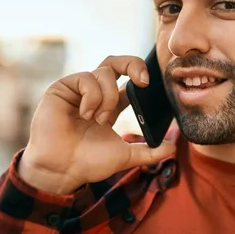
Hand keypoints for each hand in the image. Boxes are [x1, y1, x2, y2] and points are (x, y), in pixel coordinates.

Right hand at [18, 55, 175, 194]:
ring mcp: (78, 89)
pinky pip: (86, 78)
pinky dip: (92, 96)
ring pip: (104, 72)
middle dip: (133, 64)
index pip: (128, 78)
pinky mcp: (61, 89)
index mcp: (110, 103)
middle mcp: (94, 93)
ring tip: (99, 119)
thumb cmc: (89, 163)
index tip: (149, 84)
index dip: (140, 74)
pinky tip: (86, 114)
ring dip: (108, 96)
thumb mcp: (127, 156)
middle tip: (143, 81)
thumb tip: (173, 148)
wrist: (62, 171)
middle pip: (116, 62)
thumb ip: (150, 152)